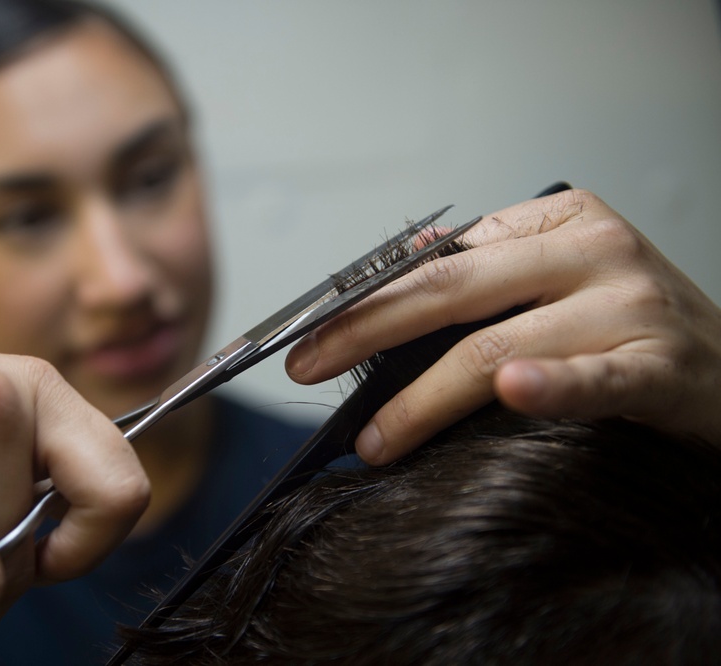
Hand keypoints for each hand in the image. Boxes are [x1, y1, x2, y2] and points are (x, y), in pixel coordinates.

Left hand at [286, 189, 720, 463]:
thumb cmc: (630, 331)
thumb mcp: (557, 283)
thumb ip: (485, 283)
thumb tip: (389, 293)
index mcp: (554, 222)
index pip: (438, 259)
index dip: (366, 298)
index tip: (310, 332)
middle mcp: (590, 250)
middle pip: (450, 290)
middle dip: (365, 332)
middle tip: (306, 367)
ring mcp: (628, 303)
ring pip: (497, 345)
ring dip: (423, 398)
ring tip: (375, 438)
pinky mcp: (662, 364)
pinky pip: (595, 378)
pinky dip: (550, 386)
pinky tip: (512, 393)